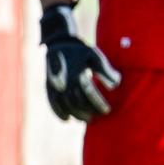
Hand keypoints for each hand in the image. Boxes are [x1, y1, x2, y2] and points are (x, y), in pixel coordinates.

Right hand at [40, 3, 120, 120]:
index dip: (97, 103)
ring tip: (85, 120)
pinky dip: (58, 112)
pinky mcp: (48, 87)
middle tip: (98, 117)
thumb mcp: (95, 57)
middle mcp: (64, 80)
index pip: (88, 93)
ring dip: (75, 114)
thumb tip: (115, 86)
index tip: (106, 111)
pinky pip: (51, 102)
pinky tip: (66, 119)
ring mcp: (54, 85)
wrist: (60, 45)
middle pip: (76, 101)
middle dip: (88, 110)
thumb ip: (106, 71)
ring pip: (64, 104)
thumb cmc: (82, 52)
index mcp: (77, 73)